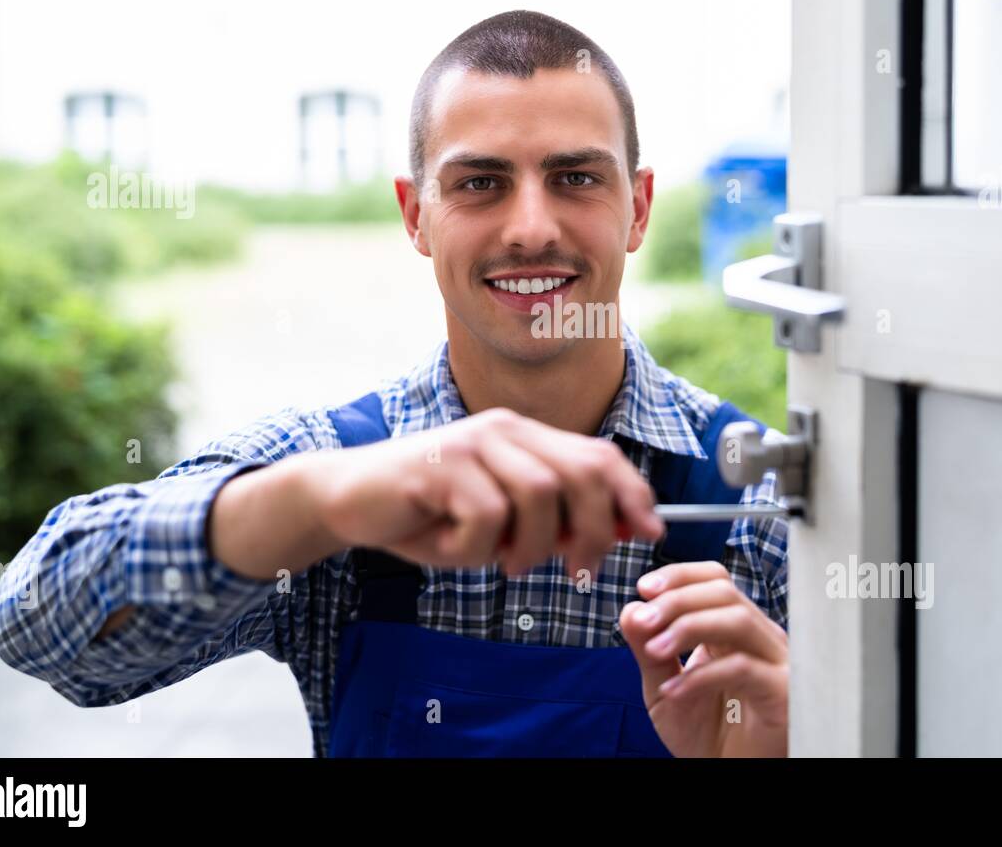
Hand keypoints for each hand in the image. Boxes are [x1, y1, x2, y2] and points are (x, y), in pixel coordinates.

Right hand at [312, 407, 664, 576]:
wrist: (350, 499)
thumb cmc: (430, 515)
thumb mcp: (502, 523)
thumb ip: (555, 521)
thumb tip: (623, 532)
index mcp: (526, 437)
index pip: (601, 456)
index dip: (633, 494)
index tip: (651, 533)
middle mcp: (505, 430)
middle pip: (582, 473)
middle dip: (594, 529)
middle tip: (578, 569)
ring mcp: (472, 444)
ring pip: (540, 494)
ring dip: (532, 544)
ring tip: (506, 563)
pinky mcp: (439, 465)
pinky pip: (486, 514)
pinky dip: (479, 547)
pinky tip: (456, 548)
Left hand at [620, 561, 787, 756]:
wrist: (724, 775)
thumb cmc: (703, 734)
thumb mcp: (662, 689)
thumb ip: (648, 651)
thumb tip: (630, 609)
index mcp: (732, 628)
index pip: (714, 579)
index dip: (679, 576)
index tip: (642, 589)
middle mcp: (759, 637)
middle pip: (724, 591)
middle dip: (676, 600)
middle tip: (642, 621)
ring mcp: (776, 662)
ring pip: (737, 619)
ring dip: (687, 627)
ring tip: (653, 649)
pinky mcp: (783, 691)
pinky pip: (743, 668)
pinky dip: (702, 675)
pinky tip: (674, 689)